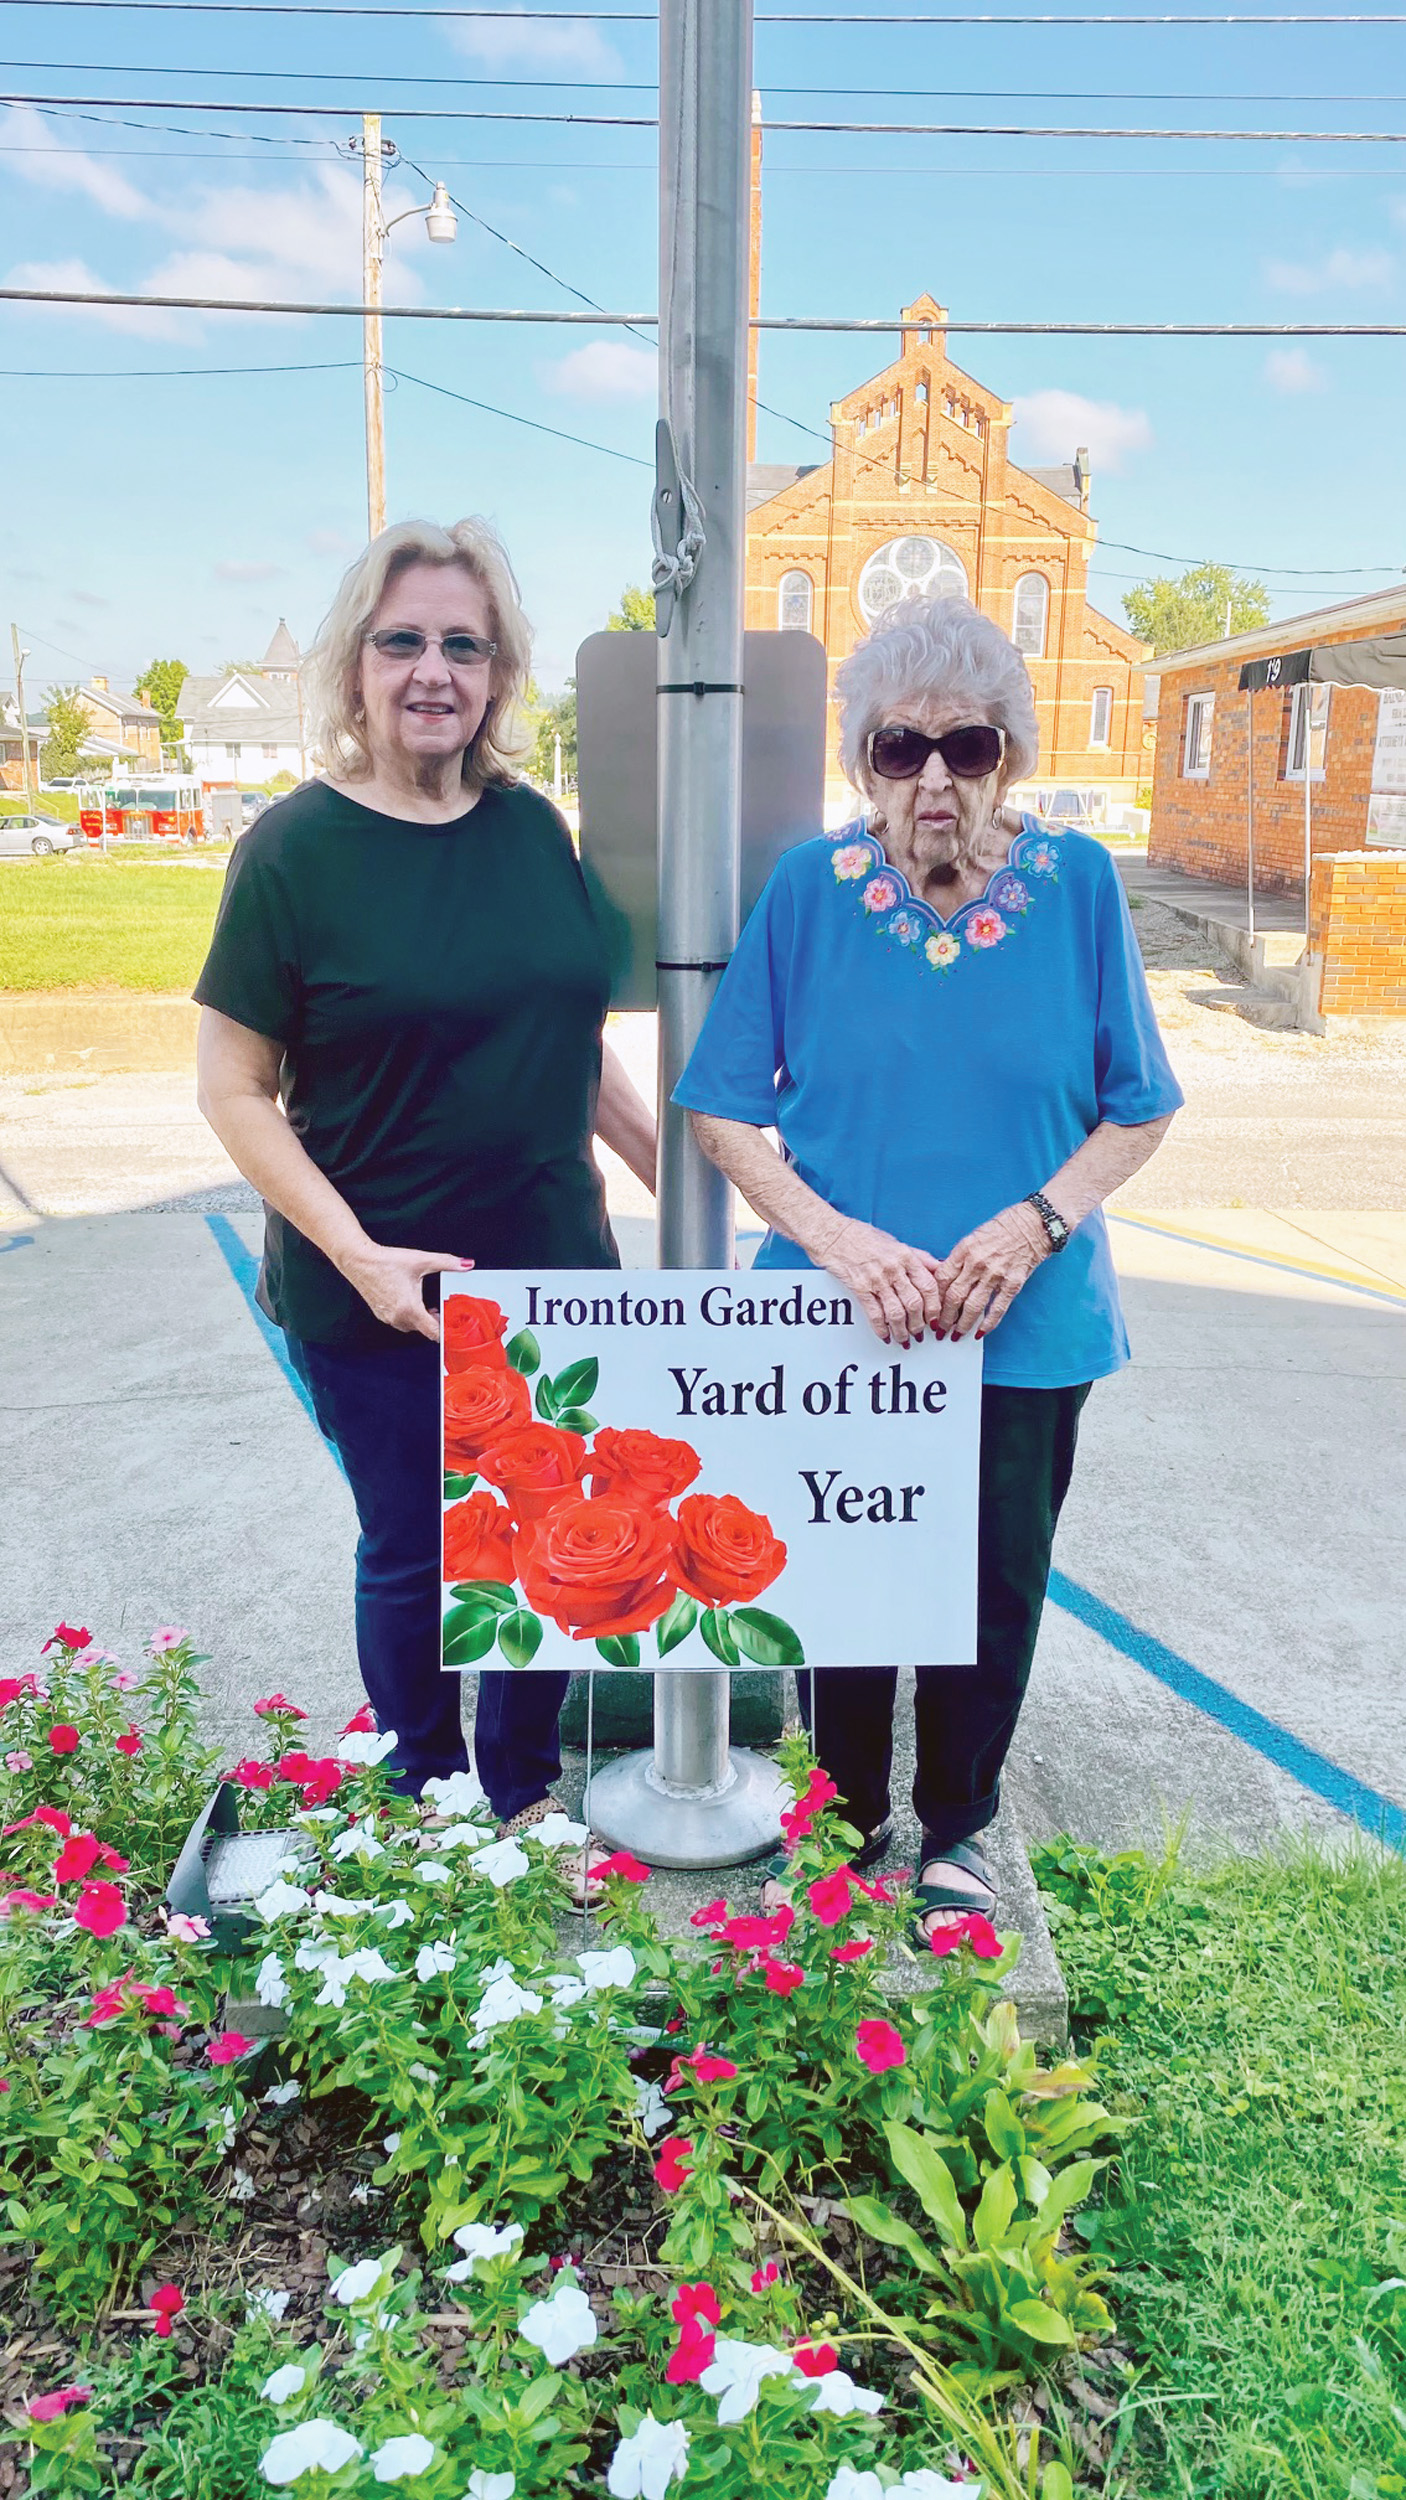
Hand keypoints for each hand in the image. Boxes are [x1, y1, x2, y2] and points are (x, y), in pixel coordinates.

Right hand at [338, 1242, 473, 1340]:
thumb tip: (467, 1264)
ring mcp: (387, 1318)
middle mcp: (398, 1318)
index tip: (455, 1328)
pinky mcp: (381, 1314)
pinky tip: (412, 1302)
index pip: (433, 1332)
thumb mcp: (421, 1261)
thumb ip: (447, 1263)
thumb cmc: (387, 1261)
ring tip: (429, 1306)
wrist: (358, 1260)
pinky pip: (400, 1322)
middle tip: (445, 1311)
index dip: (446, 1333)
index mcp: (410, 1309)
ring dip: (422, 1319)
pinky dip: (409, 1316)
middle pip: (424, 1330)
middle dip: (435, 1323)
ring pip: (411, 1327)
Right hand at [807, 1212, 944, 1346]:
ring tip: (904, 1339)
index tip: (935, 1318)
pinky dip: (881, 1329)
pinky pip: (874, 1314)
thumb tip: (938, 1269)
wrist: (833, 1235)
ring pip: (896, 1312)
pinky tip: (885, 1335)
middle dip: (920, 1324)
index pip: (929, 1286)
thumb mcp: (896, 1242)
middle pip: (915, 1303)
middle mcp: (893, 1268)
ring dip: (902, 1331)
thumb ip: (919, 1257)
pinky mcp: (859, 1287)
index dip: (935, 1306)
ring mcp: (876, 1279)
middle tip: (920, 1333)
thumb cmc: (863, 1236)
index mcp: (906, 1256)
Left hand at [935, 1202, 1047, 1340]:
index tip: (932, 1310)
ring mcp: (996, 1274)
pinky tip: (981, 1332)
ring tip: (956, 1335)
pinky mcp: (1013, 1282)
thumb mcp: (973, 1238)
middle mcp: (977, 1263)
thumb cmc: (1003, 1228)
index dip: (935, 1298)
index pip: (942, 1280)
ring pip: (973, 1306)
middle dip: (945, 1317)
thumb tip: (946, 1282)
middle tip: (940, 1329)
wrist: (1033, 1223)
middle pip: (954, 1296)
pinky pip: (998, 1308)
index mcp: (964, 1249)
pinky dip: (988, 1323)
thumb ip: (960, 1259)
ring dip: (963, 1324)